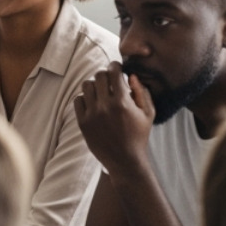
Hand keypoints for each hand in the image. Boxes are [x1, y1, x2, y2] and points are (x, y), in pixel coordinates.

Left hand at [74, 63, 153, 179]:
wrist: (125, 160)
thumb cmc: (139, 135)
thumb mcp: (148, 113)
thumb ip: (142, 92)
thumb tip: (131, 75)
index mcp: (122, 102)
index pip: (113, 72)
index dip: (115, 66)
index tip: (117, 67)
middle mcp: (105, 106)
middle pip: (98, 76)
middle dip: (105, 75)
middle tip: (110, 80)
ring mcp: (91, 114)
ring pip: (86, 86)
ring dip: (94, 85)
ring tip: (101, 92)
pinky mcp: (82, 122)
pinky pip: (78, 100)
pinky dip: (85, 98)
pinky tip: (93, 103)